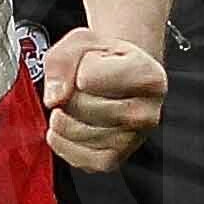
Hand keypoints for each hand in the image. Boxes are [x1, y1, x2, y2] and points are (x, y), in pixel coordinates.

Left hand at [39, 29, 167, 170]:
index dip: (78, 68)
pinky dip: (61, 140)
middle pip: (80, 106)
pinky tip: (71, 124)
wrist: (118, 78)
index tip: (89, 66)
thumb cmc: (105, 60)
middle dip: (68, 94)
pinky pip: (73, 155)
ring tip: (77, 105)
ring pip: (74, 131)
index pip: (87, 77)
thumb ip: (62, 60)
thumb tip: (55, 97)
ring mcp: (131, 141)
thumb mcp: (82, 43)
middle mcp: (146, 113)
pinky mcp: (112, 161)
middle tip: (81, 88)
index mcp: (148, 77)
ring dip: (63, 117)